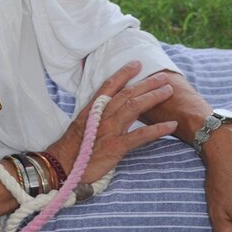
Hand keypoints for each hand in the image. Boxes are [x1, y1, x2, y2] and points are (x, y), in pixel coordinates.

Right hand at [46, 61, 177, 186]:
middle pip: (126, 94)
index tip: (136, 64)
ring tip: (169, 91)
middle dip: (146, 83)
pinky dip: (157, 129)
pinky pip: (140, 135)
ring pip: (134, 107)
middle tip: (163, 76)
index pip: (108, 86)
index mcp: (91, 111)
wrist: (60, 167)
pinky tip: (171, 125)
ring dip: (153, 97)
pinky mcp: (115, 146)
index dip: (123, 74)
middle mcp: (101, 116)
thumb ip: (93, 119)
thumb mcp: (79, 128)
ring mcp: (108, 130)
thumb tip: (105, 114)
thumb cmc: (70, 151)